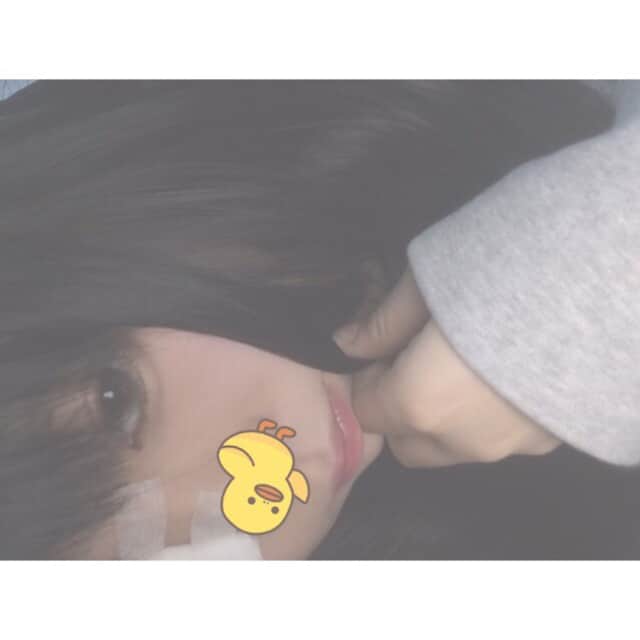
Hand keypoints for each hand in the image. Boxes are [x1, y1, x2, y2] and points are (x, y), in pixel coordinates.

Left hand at [332, 267, 560, 466]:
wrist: (609, 280)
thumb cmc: (504, 270)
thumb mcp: (427, 281)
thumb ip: (381, 323)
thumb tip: (345, 343)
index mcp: (419, 403)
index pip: (366, 411)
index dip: (366, 379)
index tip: (382, 348)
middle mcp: (462, 441)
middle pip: (405, 443)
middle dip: (398, 408)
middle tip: (416, 358)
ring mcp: (510, 447)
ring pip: (451, 447)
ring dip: (440, 417)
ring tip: (465, 361)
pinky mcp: (548, 440)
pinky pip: (495, 439)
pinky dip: (483, 417)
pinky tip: (504, 371)